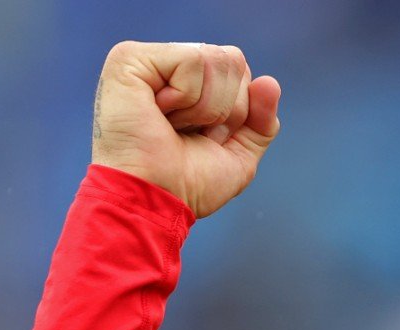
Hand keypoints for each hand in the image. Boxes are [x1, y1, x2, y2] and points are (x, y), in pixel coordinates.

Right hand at [90, 41, 281, 217]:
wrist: (155, 201)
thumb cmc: (188, 185)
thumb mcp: (239, 155)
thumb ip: (261, 120)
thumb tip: (270, 82)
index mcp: (189, 85)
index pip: (240, 70)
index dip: (238, 112)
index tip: (206, 138)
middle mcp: (168, 68)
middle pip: (232, 59)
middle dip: (225, 109)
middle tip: (188, 133)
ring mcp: (147, 60)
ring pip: (215, 59)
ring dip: (205, 108)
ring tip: (171, 125)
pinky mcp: (130, 58)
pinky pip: (193, 60)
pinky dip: (187, 96)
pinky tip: (158, 112)